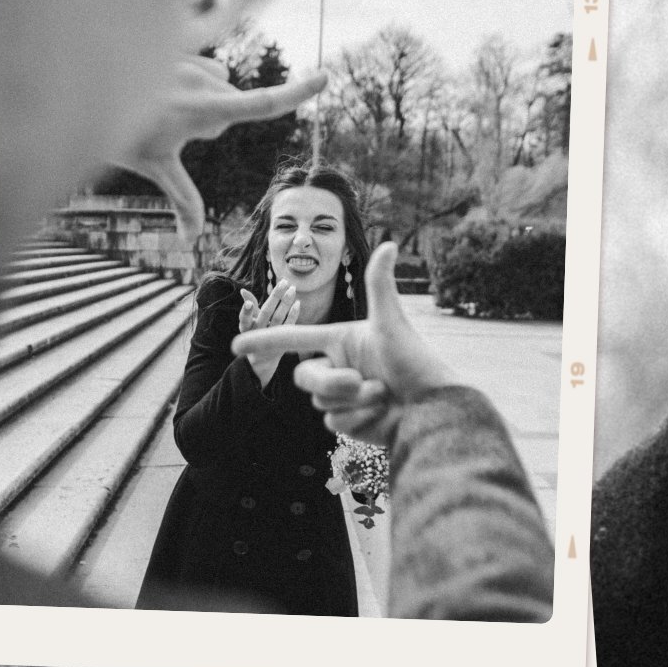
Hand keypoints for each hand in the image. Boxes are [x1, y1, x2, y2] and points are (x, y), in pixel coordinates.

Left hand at [122, 53, 326, 244]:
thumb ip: (182, 199)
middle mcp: (203, 78)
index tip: (324, 78)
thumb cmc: (118, 125)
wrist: (87, 79)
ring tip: (160, 107)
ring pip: (216, 89)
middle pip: (227, 110)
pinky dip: (192, 82)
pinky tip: (162, 86)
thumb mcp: (153, 165)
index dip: (295, 94)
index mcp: (203, 107)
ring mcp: (193, 59)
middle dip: (208, 124)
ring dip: (200, 102)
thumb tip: (190, 239)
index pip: (260, 104)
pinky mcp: (185, 46)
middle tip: (168, 127)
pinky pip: (203, 70)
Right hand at [231, 242, 456, 443]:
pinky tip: (382, 417)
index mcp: (341, 340)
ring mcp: (341, 395)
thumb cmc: (416, 364)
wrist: (431, 412)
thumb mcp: (393, 324)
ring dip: (353, 403)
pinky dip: (357, 422)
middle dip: (334, 384)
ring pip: (320, 402)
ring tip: (384, 397)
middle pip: (305, 377)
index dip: (265, 340)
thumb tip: (388, 243)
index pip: (294, 338)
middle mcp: (338, 366)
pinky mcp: (347, 421)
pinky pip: (333, 423)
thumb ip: (380, 285)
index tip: (236, 345)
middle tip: (367, 384)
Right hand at [238, 282, 300, 386]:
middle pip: (266, 314)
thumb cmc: (254, 336)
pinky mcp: (282, 341)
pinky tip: (297, 303)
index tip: (249, 303)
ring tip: (293, 288)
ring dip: (286, 302)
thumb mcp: (248, 324)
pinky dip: (293, 314)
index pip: (245, 320)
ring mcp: (271, 339)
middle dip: (275, 297)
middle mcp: (258, 334)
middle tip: (284, 282)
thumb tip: (243, 291)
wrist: (263, 360)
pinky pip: (289, 326)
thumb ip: (248, 309)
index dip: (246, 313)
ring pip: (279, 318)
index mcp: (246, 329)